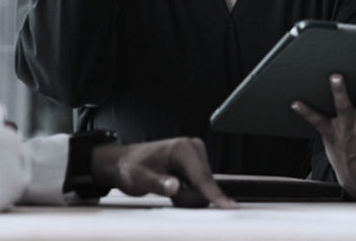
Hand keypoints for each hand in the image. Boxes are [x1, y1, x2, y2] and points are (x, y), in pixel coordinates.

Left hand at [90, 137, 237, 208]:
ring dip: (187, 196)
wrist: (126, 163)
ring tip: (168, 188)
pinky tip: (174, 186)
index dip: (214, 194)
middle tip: (166, 191)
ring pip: (204, 189)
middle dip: (187, 197)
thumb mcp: (138, 178)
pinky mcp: (198, 165)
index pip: (202, 178)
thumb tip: (175, 186)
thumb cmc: (131, 167)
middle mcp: (194, 148)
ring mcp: (198, 156)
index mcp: (182, 148)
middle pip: (205, 186)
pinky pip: (201, 188)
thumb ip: (157, 183)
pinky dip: (188, 193)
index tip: (229, 207)